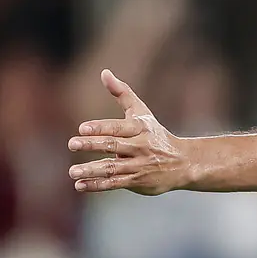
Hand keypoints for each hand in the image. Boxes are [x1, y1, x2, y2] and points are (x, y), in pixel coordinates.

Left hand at [68, 70, 192, 195]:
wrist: (184, 163)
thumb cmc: (156, 135)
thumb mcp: (142, 112)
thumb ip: (122, 93)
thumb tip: (104, 72)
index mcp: (140, 128)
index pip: (118, 127)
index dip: (100, 127)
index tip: (82, 128)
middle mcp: (141, 147)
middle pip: (114, 146)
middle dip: (93, 145)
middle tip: (71, 144)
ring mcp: (140, 166)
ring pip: (113, 168)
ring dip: (91, 170)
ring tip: (72, 171)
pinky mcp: (139, 182)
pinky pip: (115, 183)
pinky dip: (97, 185)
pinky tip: (80, 185)